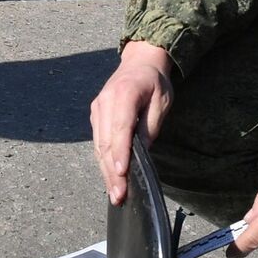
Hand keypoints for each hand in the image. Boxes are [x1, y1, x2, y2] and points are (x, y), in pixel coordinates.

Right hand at [89, 41, 175, 204]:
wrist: (139, 62)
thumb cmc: (155, 83)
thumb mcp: (162, 102)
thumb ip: (150, 126)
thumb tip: (141, 152)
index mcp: (123, 94)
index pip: (120, 129)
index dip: (121, 153)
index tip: (122, 173)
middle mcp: (104, 102)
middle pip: (106, 143)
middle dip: (112, 172)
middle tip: (119, 195)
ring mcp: (97, 109)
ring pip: (99, 146)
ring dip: (106, 172)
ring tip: (114, 193)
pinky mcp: (95, 115)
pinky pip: (98, 142)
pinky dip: (103, 161)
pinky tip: (110, 178)